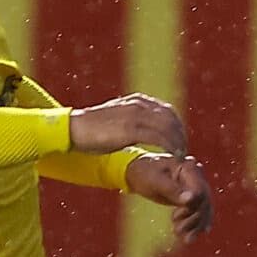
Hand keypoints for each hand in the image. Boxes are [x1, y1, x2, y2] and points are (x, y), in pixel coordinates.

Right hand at [69, 93, 186, 155]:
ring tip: (179, 156)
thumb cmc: (93, 127)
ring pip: (168, 128)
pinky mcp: (130, 130)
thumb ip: (133, 118)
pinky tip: (171, 156)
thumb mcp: (118, 116)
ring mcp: (134, 116)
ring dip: (177, 143)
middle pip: (171, 119)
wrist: (74, 129)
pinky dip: (168, 147)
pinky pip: (158, 138)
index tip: (179, 141)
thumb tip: (144, 128)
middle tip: (182, 151)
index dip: (177, 127)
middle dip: (180, 135)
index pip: (167, 111)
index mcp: (137, 100)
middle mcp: (138, 105)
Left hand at [126, 153, 212, 242]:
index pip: (199, 191)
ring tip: (186, 239)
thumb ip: (172, 189)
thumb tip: (190, 200)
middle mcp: (196, 177)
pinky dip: (197, 225)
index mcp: (189, 168)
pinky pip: (198, 212)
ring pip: (203, 209)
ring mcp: (195, 188)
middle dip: (194, 219)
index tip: (175, 217)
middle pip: (203, 202)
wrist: (138, 172)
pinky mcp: (191, 198)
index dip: (192, 206)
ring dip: (196, 225)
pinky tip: (194, 236)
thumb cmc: (144, 172)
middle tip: (178, 230)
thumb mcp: (155, 180)